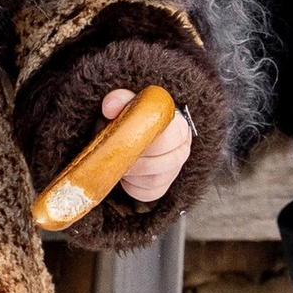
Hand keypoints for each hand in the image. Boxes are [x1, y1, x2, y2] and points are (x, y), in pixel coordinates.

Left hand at [101, 84, 194, 205]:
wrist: (129, 135)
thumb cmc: (132, 119)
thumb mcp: (127, 104)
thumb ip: (120, 100)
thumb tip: (110, 107)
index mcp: (179, 126)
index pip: (174, 135)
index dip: (150, 138)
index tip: (129, 137)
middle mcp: (181, 149)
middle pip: (167, 161)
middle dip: (140, 159)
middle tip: (121, 155)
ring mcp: (173, 170)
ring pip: (156, 179)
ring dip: (134, 173)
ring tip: (120, 162)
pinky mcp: (161, 187)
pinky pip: (148, 192)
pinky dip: (132, 186)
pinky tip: (125, 174)